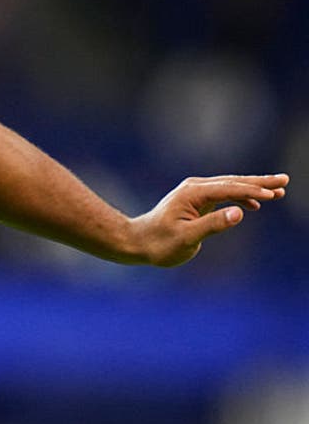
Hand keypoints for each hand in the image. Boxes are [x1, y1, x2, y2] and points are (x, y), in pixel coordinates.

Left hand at [129, 174, 288, 266]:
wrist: (139, 242)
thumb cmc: (160, 243)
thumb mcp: (187, 238)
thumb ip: (213, 225)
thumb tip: (240, 212)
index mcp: (192, 193)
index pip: (229, 188)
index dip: (252, 191)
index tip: (273, 194)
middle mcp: (194, 188)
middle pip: (232, 182)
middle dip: (259, 182)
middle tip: (284, 180)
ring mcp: (195, 193)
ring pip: (230, 186)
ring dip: (253, 188)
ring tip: (278, 190)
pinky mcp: (196, 200)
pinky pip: (224, 194)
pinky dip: (240, 196)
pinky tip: (254, 204)